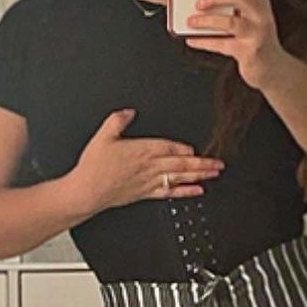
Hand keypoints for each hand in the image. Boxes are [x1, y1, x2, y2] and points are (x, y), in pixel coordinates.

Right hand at [69, 107, 224, 212]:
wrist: (87, 191)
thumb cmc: (94, 167)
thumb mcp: (102, 136)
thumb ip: (117, 121)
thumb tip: (128, 112)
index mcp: (141, 150)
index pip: (170, 147)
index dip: (185, 149)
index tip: (198, 150)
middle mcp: (149, 166)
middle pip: (181, 163)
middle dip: (202, 164)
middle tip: (218, 164)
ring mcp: (149, 181)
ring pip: (179, 177)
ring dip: (199, 176)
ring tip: (213, 174)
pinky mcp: (145, 194)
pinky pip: (170, 192)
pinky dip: (185, 191)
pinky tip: (197, 191)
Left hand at [183, 0, 286, 89]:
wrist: (272, 69)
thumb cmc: (254, 38)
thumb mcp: (244, 14)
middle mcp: (259, 11)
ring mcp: (257, 32)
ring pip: (231, 22)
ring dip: (208, 21)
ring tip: (191, 20)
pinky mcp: (251, 51)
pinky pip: (224, 46)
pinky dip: (205, 42)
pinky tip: (191, 39)